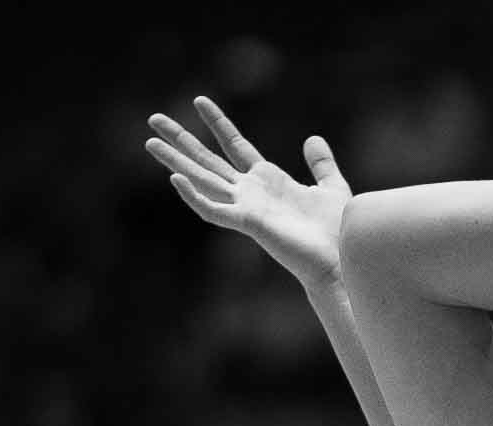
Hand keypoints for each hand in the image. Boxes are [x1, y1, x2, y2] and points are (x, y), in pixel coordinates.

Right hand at [145, 97, 350, 288]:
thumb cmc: (336, 232)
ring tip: (150, 142)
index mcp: (268, 182)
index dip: (218, 124)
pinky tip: (175, 179)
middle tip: (153, 119)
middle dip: (182, 139)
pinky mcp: (248, 223)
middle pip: (208, 160)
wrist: (342, 259)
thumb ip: (321, 165)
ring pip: (203, 179)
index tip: (199, 100)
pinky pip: (214, 209)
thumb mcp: (331, 188)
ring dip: (176, 161)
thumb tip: (313, 138)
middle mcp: (251, 193)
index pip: (235, 146)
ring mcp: (246, 208)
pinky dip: (194, 196)